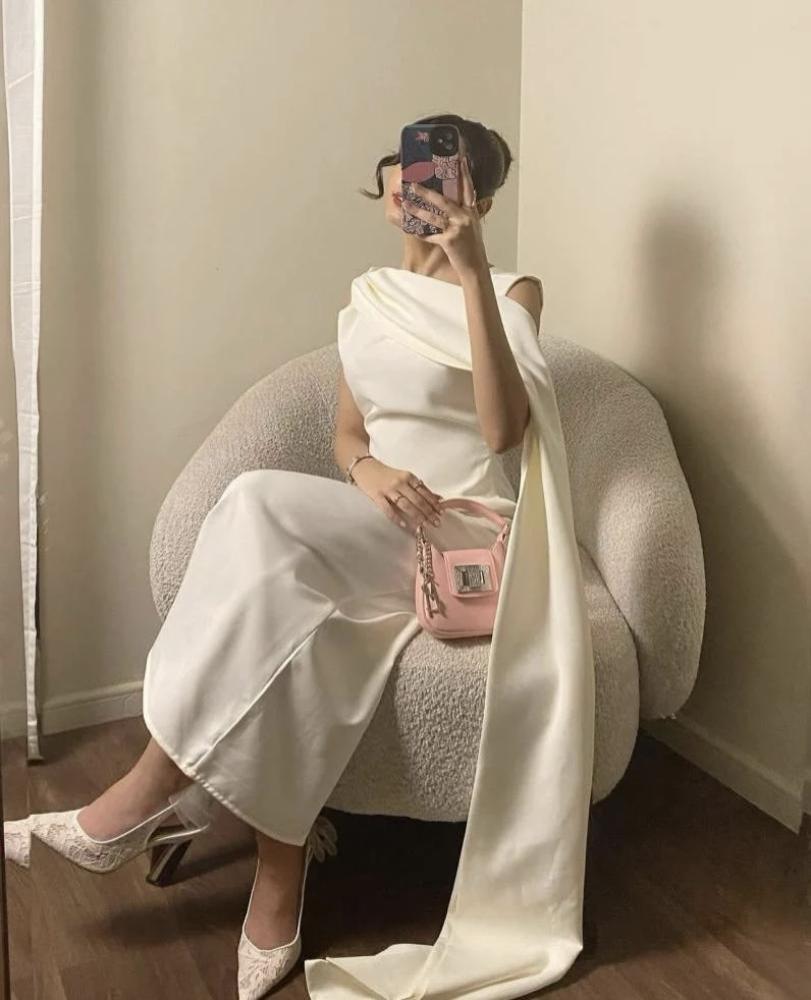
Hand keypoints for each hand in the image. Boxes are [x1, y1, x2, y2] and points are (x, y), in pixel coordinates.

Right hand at [352, 458, 444, 531]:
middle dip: (428, 512)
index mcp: (408, 477)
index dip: (434, 502)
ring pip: (406, 505)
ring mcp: (388, 489)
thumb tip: (438, 498)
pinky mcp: (377, 496)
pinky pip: (388, 508)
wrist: (365, 467)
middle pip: (417, 500)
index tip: (441, 512)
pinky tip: (404, 524)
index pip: (424, 491)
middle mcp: (400, 482)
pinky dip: (396, 517)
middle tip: (436, 522)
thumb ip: (420, 488)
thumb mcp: (405, 477)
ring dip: (417, 516)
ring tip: (425, 525)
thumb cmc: (386, 474)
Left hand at [401, 155, 487, 277]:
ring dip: (417, 210)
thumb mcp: (472, 226)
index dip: (464, 173)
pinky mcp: (449, 241)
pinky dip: (419, 232)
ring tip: (404, 203)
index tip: (460, 159)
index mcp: (471, 211)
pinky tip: (409, 228)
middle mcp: (465, 217)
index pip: (467, 188)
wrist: (475, 268)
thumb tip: (457, 200)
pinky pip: (430, 235)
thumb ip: (465, 212)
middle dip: (426, 192)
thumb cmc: (472, 248)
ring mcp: (457, 229)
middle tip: (413, 183)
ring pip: (433, 217)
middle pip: (443, 200)